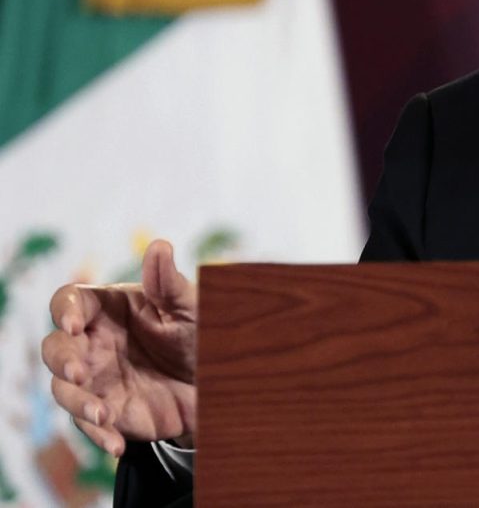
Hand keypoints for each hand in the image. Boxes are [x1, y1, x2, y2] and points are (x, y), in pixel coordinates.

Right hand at [39, 239, 198, 454]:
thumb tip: (159, 246)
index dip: (65, 310)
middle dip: (62, 359)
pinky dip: (99, 434)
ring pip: (62, 389)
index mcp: (108, 308)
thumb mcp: (191, 310)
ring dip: (77, 402)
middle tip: (81, 372)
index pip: (69, 301)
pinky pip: (88, 425)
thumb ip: (170, 283)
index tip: (75, 322)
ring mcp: (94, 379)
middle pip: (54, 346)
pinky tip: (116, 441)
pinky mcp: (105, 411)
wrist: (215, 383)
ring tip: (102, 412)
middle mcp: (92, 342)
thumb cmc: (198, 334)